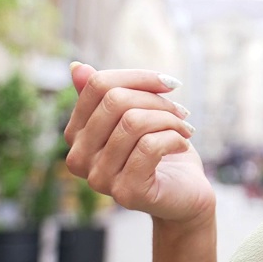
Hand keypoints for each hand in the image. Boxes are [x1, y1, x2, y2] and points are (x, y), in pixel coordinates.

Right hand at [64, 64, 214, 226]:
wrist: (186, 194)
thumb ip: (106, 94)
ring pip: (134, 122)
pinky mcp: (125, 193)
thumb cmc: (161, 151)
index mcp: (76, 134)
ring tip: (184, 129)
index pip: (98, 85)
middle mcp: (78, 158)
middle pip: (115, 101)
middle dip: (157, 100)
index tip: (169, 83)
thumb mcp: (136, 115)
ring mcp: (99, 179)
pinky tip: (183, 145)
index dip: (139, 77)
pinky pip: (150, 146)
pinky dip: (175, 139)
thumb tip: (76, 67)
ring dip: (170, 120)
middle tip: (180, 112)